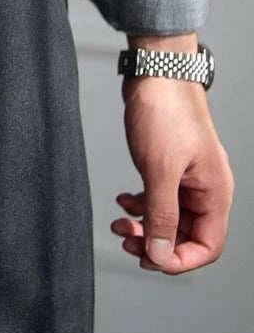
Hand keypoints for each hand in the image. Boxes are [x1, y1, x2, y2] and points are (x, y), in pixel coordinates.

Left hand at [111, 34, 234, 273]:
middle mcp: (205, 188)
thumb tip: (158, 254)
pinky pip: (160, 196)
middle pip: (186, 234)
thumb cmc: (164, 113)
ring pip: (170, 216)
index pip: (207, 246)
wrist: (157, 73)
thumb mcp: (159, 170)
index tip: (146, 258)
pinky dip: (141, 203)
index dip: (177, 260)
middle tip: (124, 238)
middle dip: (154, 241)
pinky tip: (123, 198)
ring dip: (145, 223)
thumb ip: (161, 215)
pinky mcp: (170, 164)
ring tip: (118, 221)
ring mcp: (188, 176)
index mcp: (214, 193)